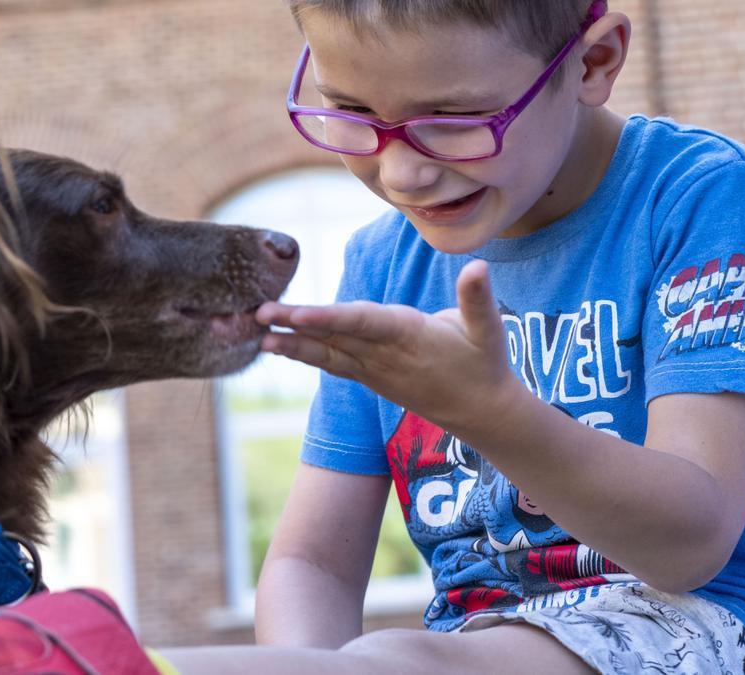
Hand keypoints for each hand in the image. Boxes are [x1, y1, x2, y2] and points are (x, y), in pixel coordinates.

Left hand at [256, 260, 517, 432]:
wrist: (481, 413)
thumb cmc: (485, 364)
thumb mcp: (489, 330)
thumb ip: (478, 298)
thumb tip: (479, 265)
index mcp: (409, 336)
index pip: (363, 323)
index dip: (329, 318)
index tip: (297, 314)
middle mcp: (385, 356)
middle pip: (334, 336)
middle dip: (296, 325)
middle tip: (257, 314)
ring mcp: (375, 371)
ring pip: (327, 354)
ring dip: (290, 343)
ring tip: (255, 334)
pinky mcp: (370, 378)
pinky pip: (331, 363)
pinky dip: (303, 353)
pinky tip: (276, 344)